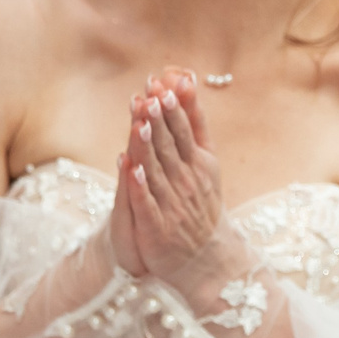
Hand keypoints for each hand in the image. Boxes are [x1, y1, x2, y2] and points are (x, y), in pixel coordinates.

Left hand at [121, 69, 238, 290]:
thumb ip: (195, 122)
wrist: (206, 257)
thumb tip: (186, 80)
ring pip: (157, 170)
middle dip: (159, 120)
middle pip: (170, 146)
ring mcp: (172, 204)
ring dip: (148, 146)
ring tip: (140, 121)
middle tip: (150, 94)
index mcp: (199, 164)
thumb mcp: (206, 160)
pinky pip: (146, 204)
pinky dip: (140, 186)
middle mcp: (187, 181)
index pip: (184, 131)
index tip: (161, 84)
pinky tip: (132, 168)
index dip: (171, 108)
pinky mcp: (157, 227)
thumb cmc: (201, 203)